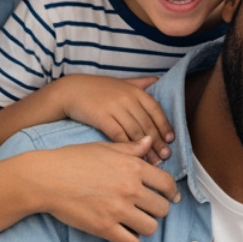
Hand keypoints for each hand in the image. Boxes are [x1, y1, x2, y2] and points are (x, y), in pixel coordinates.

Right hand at [32, 139, 179, 241]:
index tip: (167, 196)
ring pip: (151, 228)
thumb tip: (150, 143)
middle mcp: (130, 189)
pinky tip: (123, 232)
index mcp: (133, 167)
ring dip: (145, 226)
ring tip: (135, 221)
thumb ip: (131, 148)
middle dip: (157, 210)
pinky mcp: (104, 228)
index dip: (170, 192)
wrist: (46, 178)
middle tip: (146, 209)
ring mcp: (118, 210)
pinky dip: (130, 240)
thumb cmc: (73, 159)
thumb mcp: (104, 148)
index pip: (168, 184)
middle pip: (162, 208)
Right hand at [52, 75, 171, 162]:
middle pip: (147, 123)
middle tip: (166, 156)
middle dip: (158, 142)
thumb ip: (140, 82)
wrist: (71, 90)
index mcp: (135, 91)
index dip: (165, 125)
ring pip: (135, 131)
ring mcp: (115, 107)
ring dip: (146, 148)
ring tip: (153, 161)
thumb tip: (157, 80)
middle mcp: (127, 98)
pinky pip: (119, 135)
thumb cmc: (97, 88)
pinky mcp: (102, 117)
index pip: (155, 110)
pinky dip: (128, 147)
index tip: (171, 140)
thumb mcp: (121, 82)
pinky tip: (133, 157)